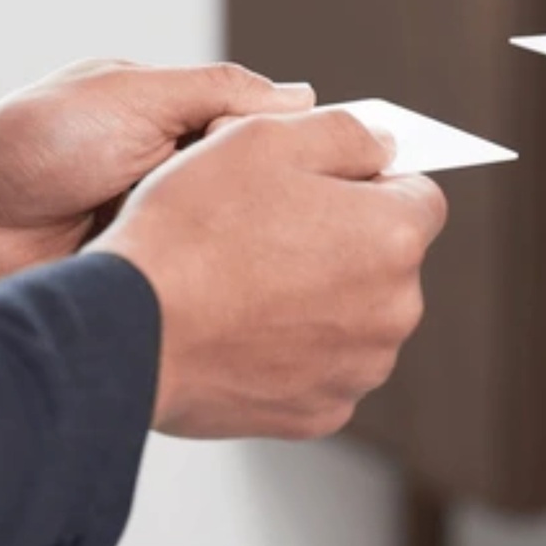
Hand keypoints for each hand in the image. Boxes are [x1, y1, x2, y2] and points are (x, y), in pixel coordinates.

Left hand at [0, 61, 312, 295]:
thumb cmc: (35, 140)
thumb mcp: (134, 96)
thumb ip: (218, 91)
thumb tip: (305, 97)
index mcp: (185, 130)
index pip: (270, 142)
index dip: (310, 156)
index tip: (359, 171)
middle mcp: (182, 185)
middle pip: (264, 199)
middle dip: (295, 214)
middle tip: (338, 226)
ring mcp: (167, 238)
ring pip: (239, 249)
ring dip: (260, 259)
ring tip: (304, 271)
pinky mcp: (148, 286)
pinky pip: (201, 292)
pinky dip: (222, 296)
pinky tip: (254, 302)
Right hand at [92, 109, 449, 440]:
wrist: (127, 328)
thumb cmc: (192, 227)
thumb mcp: (265, 137)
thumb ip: (343, 133)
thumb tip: (384, 145)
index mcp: (394, 234)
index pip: (418, 195)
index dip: (369, 183)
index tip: (320, 188)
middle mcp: (396, 309)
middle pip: (389, 260)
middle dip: (345, 241)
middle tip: (269, 232)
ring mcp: (360, 368)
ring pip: (359, 316)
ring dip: (322, 298)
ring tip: (248, 283)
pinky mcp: (322, 412)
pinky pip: (325, 367)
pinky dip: (295, 350)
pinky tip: (244, 330)